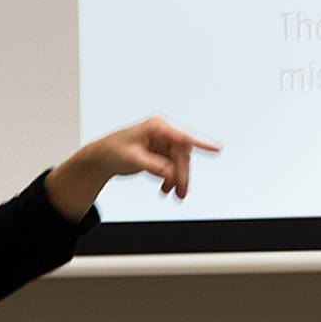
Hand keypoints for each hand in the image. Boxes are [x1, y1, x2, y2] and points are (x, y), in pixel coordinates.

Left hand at [92, 115, 221, 198]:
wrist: (103, 157)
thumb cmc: (113, 150)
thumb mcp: (133, 158)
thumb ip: (153, 165)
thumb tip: (170, 174)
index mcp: (157, 127)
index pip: (183, 137)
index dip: (201, 143)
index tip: (217, 149)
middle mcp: (162, 133)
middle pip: (182, 155)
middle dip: (182, 175)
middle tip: (181, 193)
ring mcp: (163, 143)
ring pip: (179, 164)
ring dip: (178, 179)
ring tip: (174, 194)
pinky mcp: (161, 153)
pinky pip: (172, 167)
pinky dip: (171, 179)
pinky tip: (166, 189)